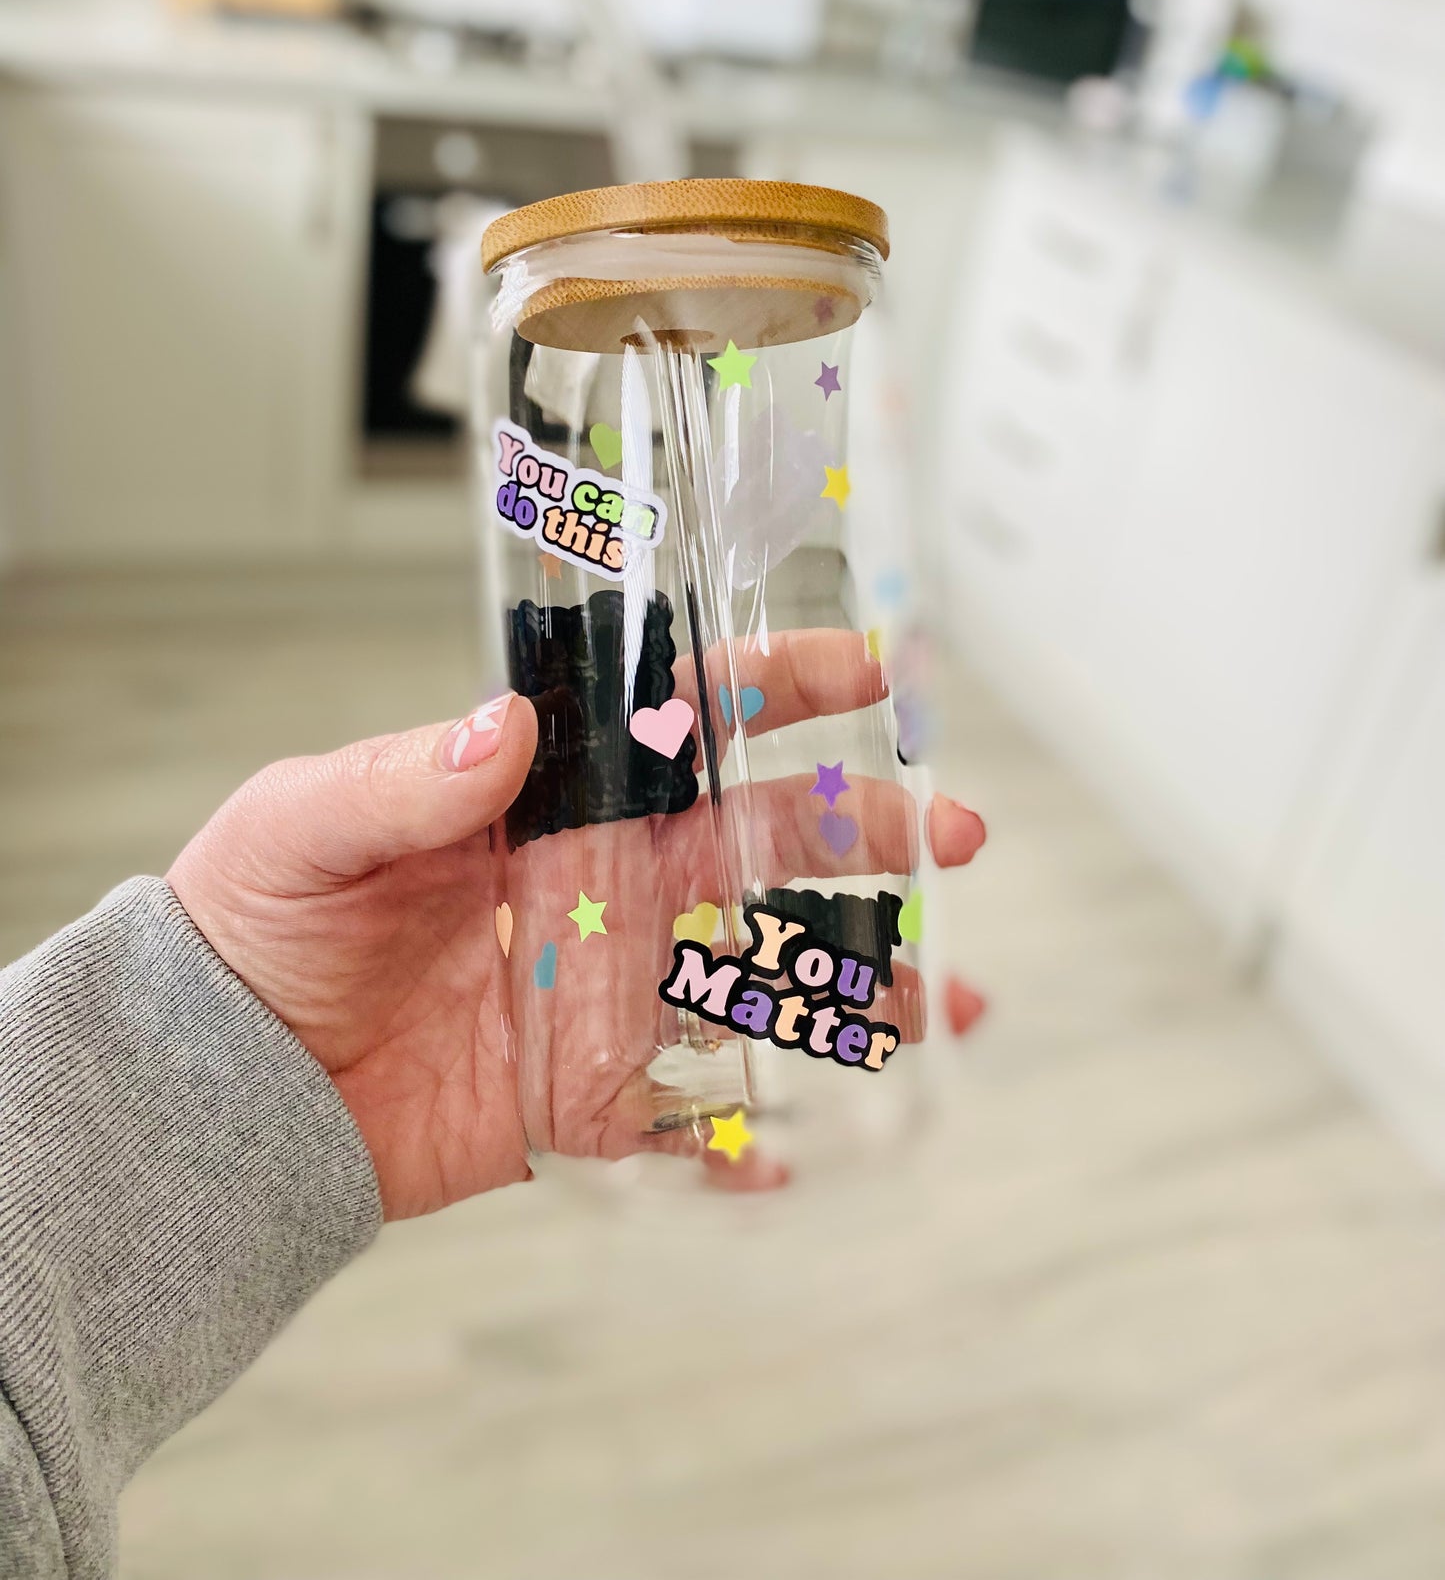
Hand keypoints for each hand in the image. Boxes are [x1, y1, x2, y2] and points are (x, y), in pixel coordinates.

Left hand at [168, 632, 984, 1220]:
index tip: (869, 672)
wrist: (221, 1076)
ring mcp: (600, 990)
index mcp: (552, 802)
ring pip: (753, 977)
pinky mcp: (578, 1096)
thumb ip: (406, 779)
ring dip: (852, 986)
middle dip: (862, 832)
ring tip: (943, 1002)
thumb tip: (501, 729)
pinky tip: (795, 1156)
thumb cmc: (254, 921)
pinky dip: (740, 1147)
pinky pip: (680, 1123)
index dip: (778, 689)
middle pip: (759, 844)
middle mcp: (599, 886)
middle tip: (948, 835)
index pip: (681, 724)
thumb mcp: (308, 825)